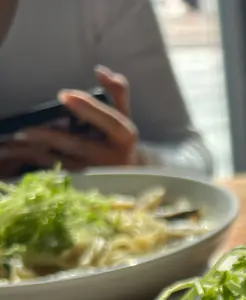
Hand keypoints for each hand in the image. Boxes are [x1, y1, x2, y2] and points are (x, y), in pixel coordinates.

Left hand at [1, 66, 140, 172]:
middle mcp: (111, 156)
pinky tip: (24, 154)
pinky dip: (41, 162)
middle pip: (78, 145)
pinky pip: (60, 172)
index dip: (87, 108)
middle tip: (26, 129)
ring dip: (39, 152)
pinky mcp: (85, 183)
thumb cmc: (120, 139)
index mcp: (124, 136)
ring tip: (19, 141)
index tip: (64, 95)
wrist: (129, 174)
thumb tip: (100, 70)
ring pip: (64, 161)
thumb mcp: (125, 114)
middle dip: (51, 136)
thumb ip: (117, 91)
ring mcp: (97, 172)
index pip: (108, 120)